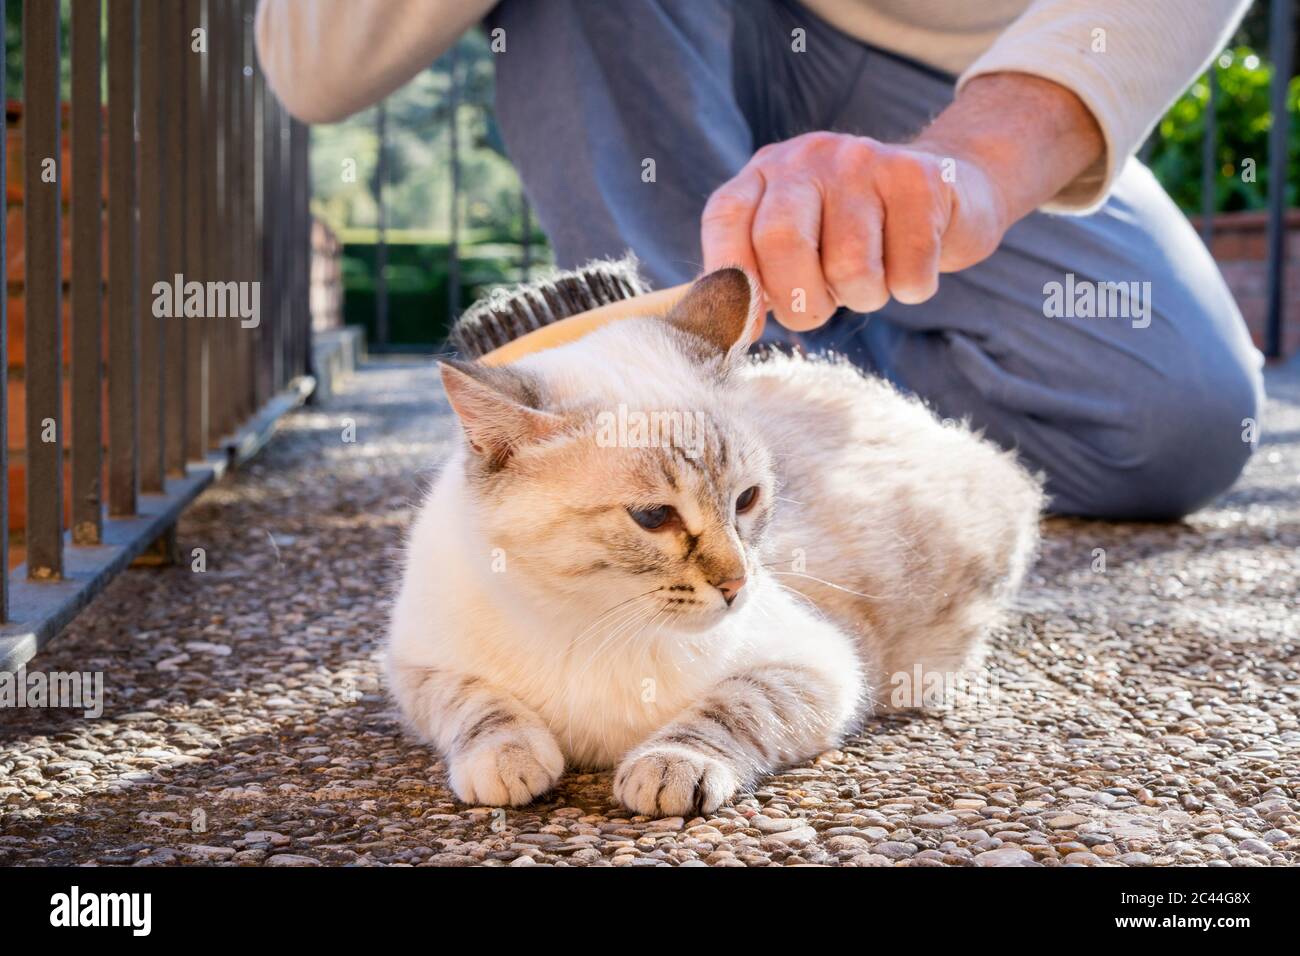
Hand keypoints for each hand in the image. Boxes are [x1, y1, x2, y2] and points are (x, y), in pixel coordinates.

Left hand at [699, 73, 1104, 335]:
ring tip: (873, 277)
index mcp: (766, 174)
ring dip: (864, 297)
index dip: (729, 280)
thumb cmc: (855, 237)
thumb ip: (753, 280)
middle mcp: (809, 157)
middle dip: (799, 300)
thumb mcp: (797, 248)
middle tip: (816, 311)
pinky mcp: (921, 179)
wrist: (949, 190)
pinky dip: (911, 287)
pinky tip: (912, 262)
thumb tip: (715, 327)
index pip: (726, 218)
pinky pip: (908, 269)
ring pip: (851, 264)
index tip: (744, 330)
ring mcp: (866, 160)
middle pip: (782, 239)